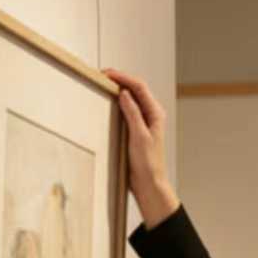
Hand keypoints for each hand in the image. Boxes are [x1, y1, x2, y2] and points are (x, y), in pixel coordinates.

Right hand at [101, 66, 177, 225]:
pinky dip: (117, 102)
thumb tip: (124, 93)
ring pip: (131, 98)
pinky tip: (108, 101)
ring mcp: (144, 121)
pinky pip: (127, 109)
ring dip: (118, 89)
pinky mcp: (136, 129)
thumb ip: (132, 114)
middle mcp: (151, 115)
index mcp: (156, 114)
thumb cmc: (148, 164)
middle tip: (101, 76)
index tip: (107, 74)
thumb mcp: (139, 137)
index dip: (123, 77)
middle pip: (135, 89)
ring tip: (103, 84)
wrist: (149, 184)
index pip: (139, 87)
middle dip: (119, 79)